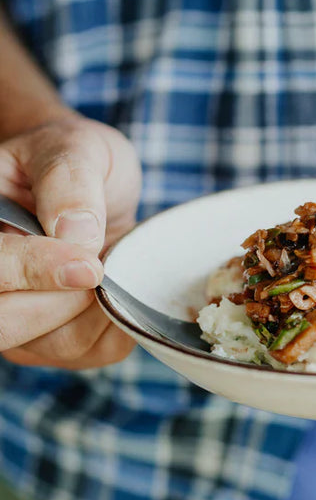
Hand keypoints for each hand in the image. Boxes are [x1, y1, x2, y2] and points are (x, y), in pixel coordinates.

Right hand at [0, 113, 141, 367]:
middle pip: (5, 325)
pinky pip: (92, 352)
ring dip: (98, 311)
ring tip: (112, 264)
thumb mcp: (72, 148)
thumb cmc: (74, 160)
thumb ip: (68, 182)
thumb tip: (75, 234)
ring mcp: (20, 320)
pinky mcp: (59, 340)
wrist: (96, 186)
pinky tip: (120, 288)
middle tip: (101, 264)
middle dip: (64, 300)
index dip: (32, 271)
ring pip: (53, 345)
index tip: (88, 263)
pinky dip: (119, 324)